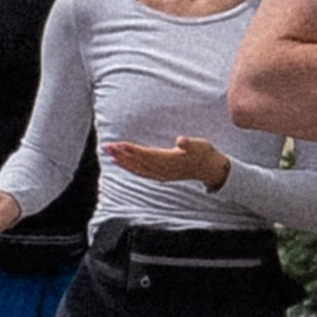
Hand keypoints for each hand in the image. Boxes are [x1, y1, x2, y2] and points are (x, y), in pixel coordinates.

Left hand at [104, 136, 232, 189]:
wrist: (210, 168)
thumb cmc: (204, 153)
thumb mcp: (199, 145)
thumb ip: (189, 143)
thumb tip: (181, 140)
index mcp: (170, 160)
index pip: (147, 154)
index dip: (132, 150)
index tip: (119, 144)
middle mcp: (163, 169)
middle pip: (138, 162)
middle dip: (121, 154)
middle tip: (106, 147)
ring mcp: (161, 174)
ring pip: (138, 168)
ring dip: (123, 162)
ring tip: (109, 155)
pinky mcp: (161, 176)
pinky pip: (142, 173)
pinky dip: (130, 169)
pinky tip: (122, 164)